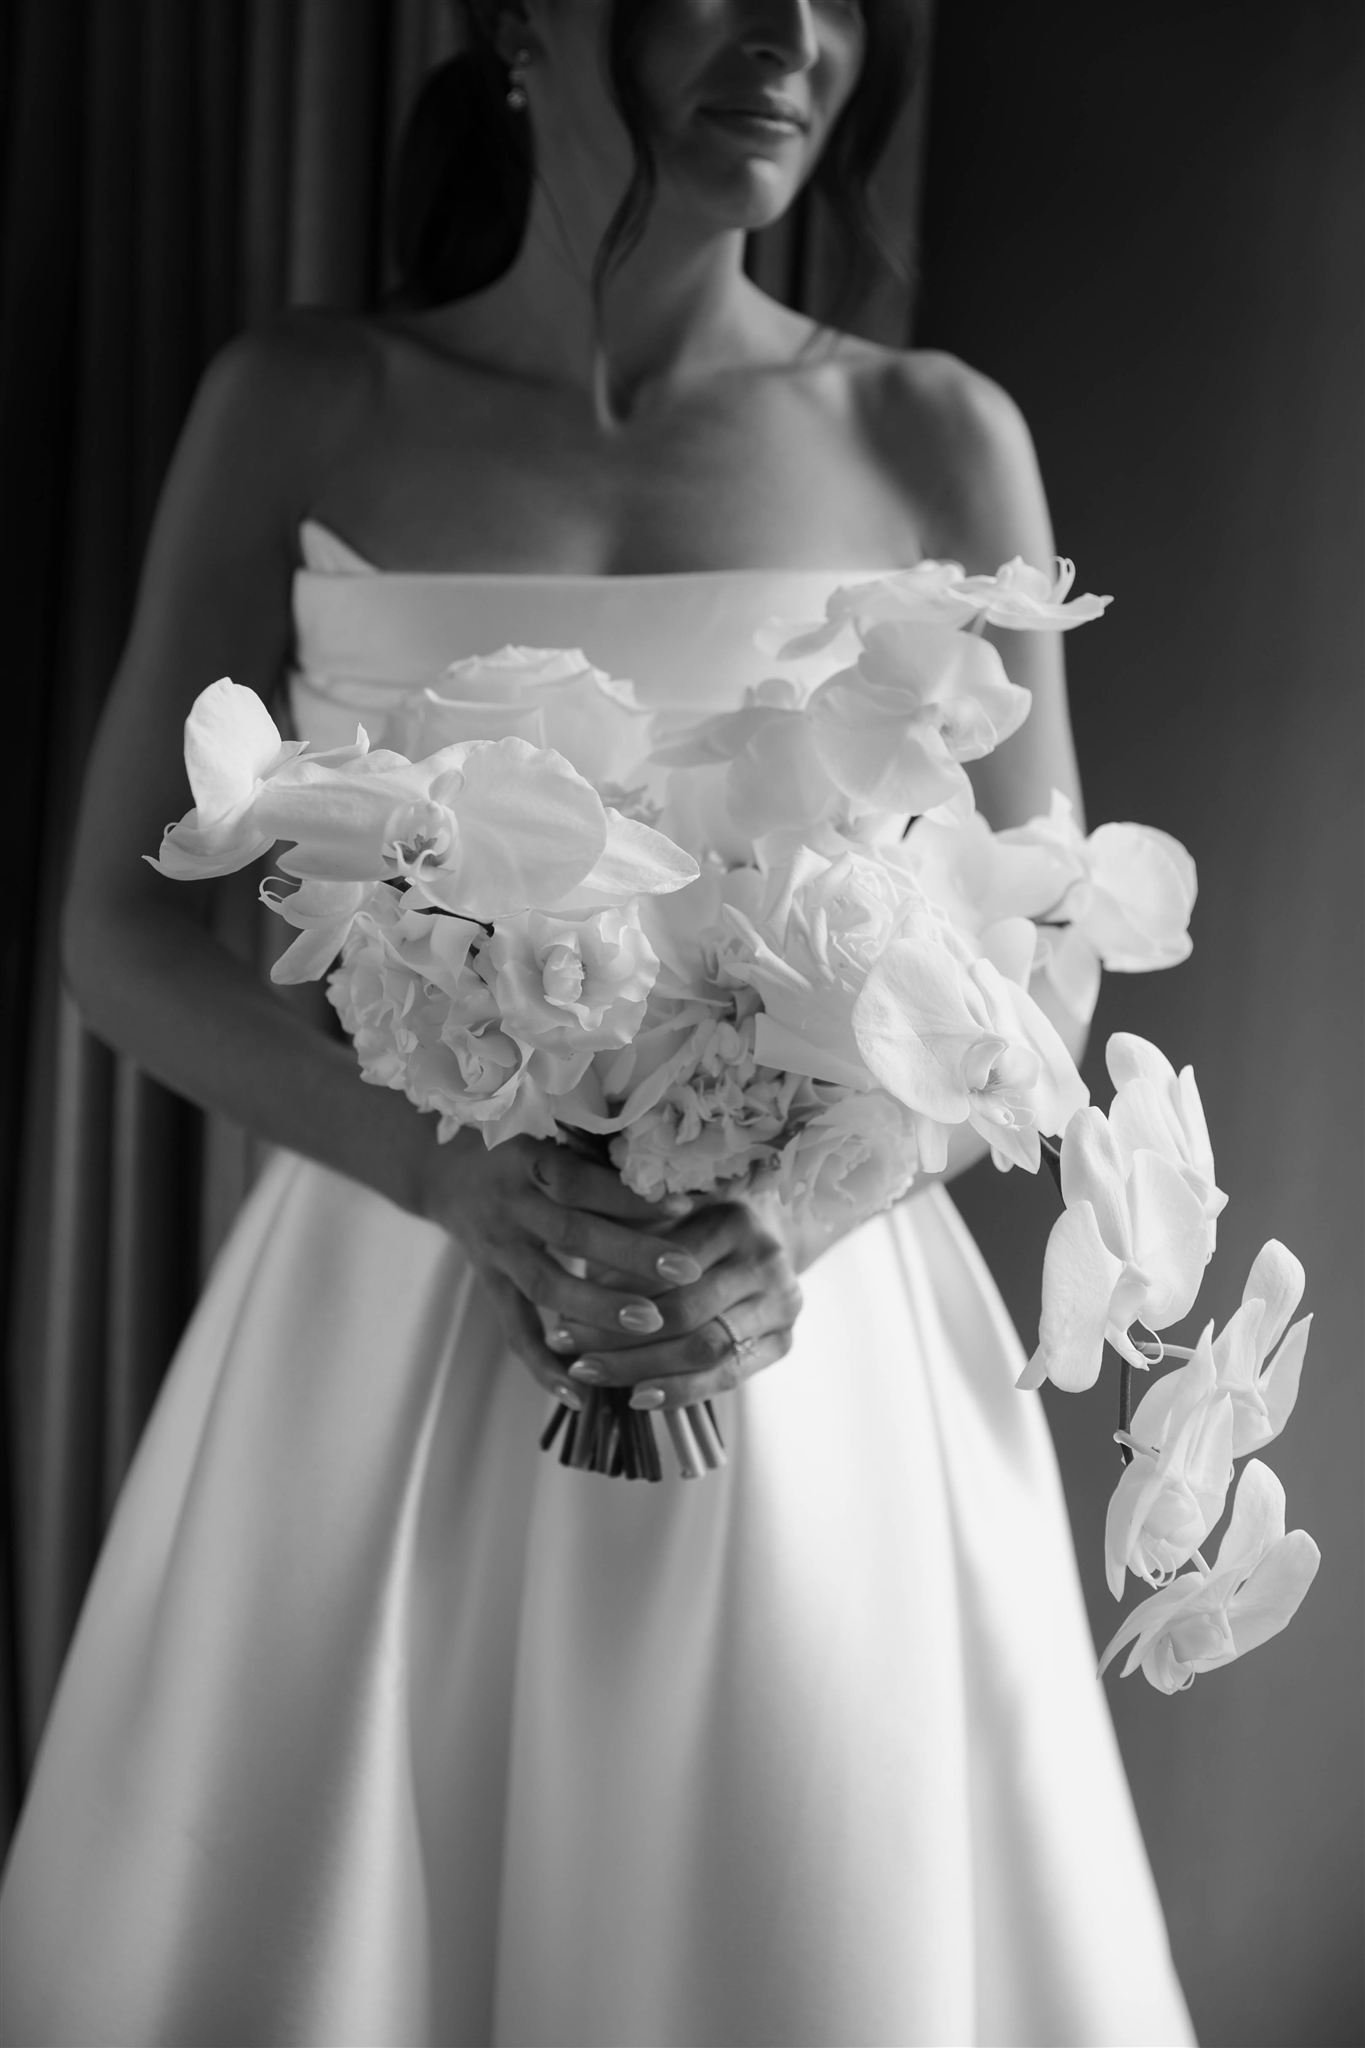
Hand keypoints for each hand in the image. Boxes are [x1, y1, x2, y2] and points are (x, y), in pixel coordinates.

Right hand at [419, 1128, 703, 1404]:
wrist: (444, 1172)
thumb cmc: (521, 1149)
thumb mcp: (550, 1136)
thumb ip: (599, 1156)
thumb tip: (673, 1172)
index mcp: (528, 1161)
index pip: (580, 1182)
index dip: (628, 1197)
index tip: (682, 1209)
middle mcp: (510, 1206)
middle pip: (571, 1234)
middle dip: (631, 1255)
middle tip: (686, 1272)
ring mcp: (497, 1250)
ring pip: (547, 1286)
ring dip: (598, 1309)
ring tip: (651, 1324)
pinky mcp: (490, 1285)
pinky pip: (515, 1330)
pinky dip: (544, 1366)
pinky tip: (579, 1394)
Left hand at [553, 1196, 803, 1411]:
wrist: (768, 1240)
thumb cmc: (695, 1227)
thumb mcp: (663, 1216)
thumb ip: (628, 1235)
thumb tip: (575, 1287)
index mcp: (733, 1219)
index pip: (664, 1266)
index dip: (612, 1291)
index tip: (563, 1309)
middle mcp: (765, 1260)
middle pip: (683, 1311)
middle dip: (618, 1335)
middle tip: (567, 1347)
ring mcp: (781, 1303)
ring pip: (703, 1349)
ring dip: (640, 1367)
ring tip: (590, 1373)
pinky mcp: (784, 1341)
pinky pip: (727, 1376)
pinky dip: (680, 1391)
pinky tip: (638, 1397)